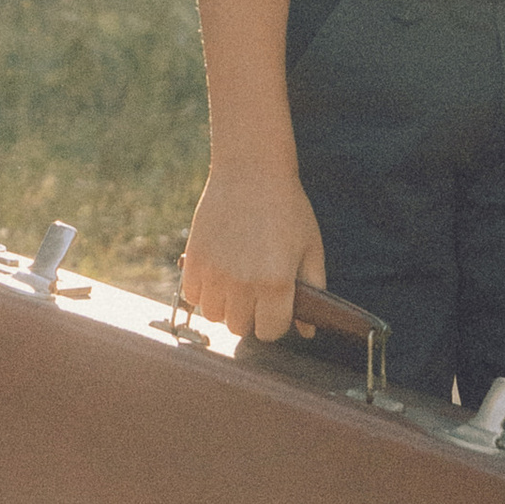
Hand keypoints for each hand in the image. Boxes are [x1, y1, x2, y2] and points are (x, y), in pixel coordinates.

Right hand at [180, 161, 326, 342]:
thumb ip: (312, 291)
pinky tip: (217, 275)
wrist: (251, 171)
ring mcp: (214, 273)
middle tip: (257, 294)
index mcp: (276, 284)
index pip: (270, 331)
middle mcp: (243, 284)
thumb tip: (308, 331)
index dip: (276, 323)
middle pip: (240, 328)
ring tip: (237, 285)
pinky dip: (203, 292)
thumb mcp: (311, 248)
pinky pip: (192, 296)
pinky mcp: (193, 260)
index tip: (277, 309)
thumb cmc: (287, 209)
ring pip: (213, 316)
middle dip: (251, 316)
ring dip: (226, 307)